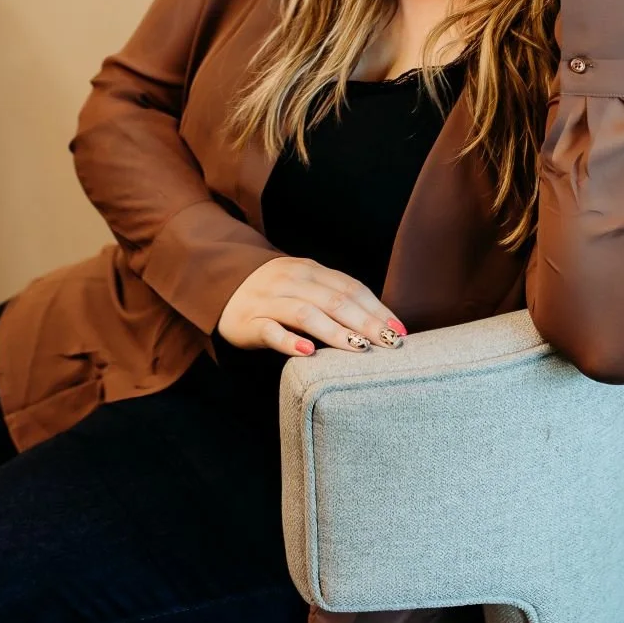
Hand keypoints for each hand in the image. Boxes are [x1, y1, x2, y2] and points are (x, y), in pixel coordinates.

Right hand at [216, 256, 406, 357]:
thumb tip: (381, 321)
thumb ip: (335, 296)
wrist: (224, 289)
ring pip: (306, 313)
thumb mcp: (305, 286)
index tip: (399, 330)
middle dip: (365, 322)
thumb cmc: (277, 294)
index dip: (376, 308)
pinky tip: (308, 352)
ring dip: (335, 331)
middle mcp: (291, 280)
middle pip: (334, 300)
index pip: (349, 287)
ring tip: (359, 348)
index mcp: (310, 270)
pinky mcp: (249, 322)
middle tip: (389, 343)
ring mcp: (269, 300)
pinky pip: (271, 331)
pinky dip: (290, 341)